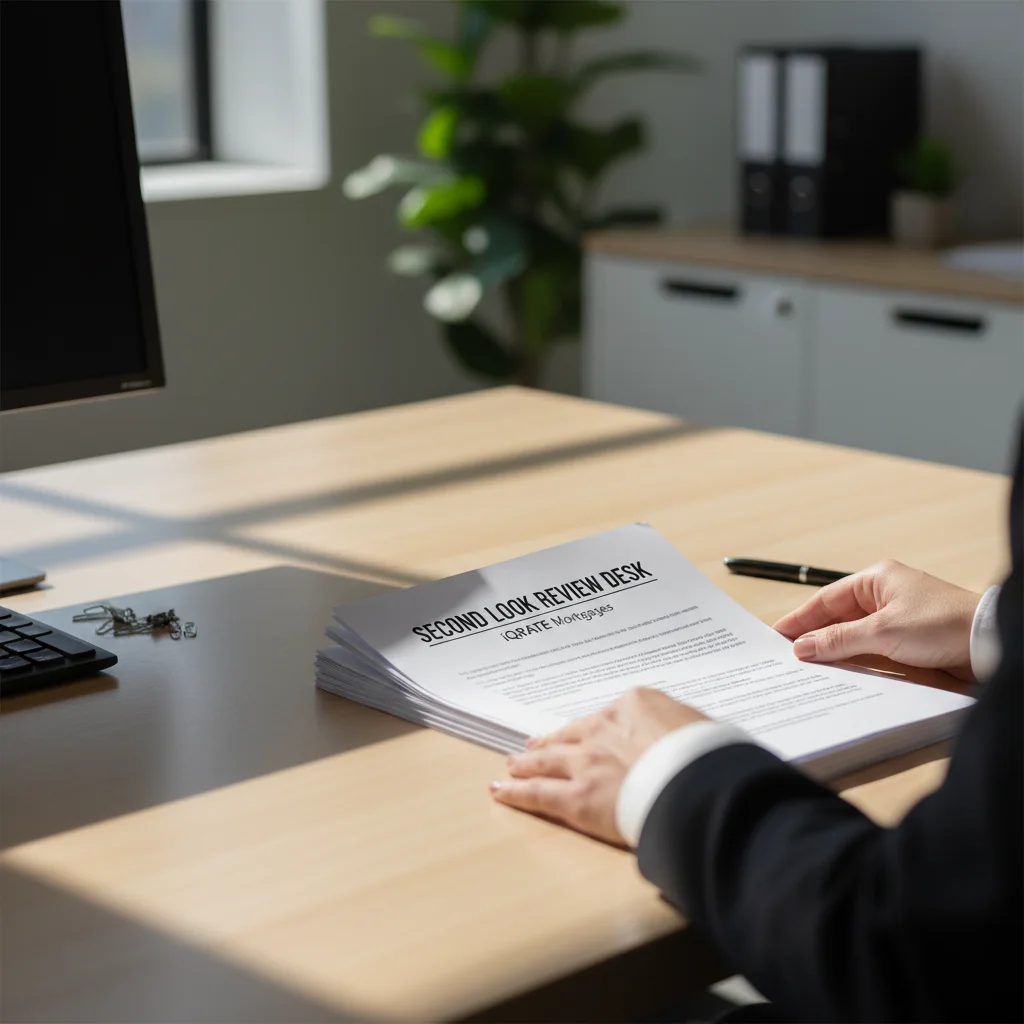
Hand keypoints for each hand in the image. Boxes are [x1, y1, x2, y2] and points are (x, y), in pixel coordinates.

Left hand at [490, 688, 707, 844]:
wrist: (699, 783)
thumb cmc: (711, 758)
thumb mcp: (703, 728)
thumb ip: (683, 730)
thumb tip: (690, 739)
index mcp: (636, 705)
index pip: (608, 718)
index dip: (595, 729)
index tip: (590, 733)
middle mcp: (603, 729)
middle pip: (570, 735)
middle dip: (551, 742)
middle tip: (535, 745)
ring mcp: (586, 762)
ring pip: (546, 760)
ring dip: (527, 763)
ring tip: (513, 765)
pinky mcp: (576, 798)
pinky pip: (538, 794)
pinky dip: (516, 792)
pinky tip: (501, 790)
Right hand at [773, 559, 981, 680]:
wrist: (990, 644)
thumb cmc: (943, 625)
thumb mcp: (883, 632)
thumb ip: (839, 640)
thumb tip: (803, 647)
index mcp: (877, 579)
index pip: (826, 599)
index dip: (800, 618)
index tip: (777, 634)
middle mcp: (885, 595)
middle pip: (837, 616)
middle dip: (813, 636)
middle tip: (786, 654)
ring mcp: (897, 618)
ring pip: (852, 633)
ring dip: (832, 649)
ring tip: (807, 666)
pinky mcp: (908, 640)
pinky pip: (870, 648)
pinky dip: (852, 658)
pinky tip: (839, 670)